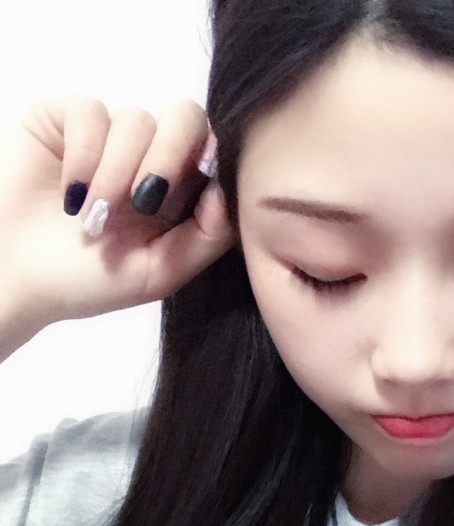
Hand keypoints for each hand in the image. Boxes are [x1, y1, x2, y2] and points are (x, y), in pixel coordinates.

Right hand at [0, 96, 233, 341]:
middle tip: (144, 202)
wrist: (13, 278)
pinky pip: (90, 111)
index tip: (191, 196)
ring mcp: (109, 136)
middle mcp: (150, 157)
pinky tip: (70, 195)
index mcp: (179, 191)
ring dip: (116, 174)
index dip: (211, 163)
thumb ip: (207, 237)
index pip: (213, 151)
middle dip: (169, 156)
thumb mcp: (160, 272)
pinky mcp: (64, 118)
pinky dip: (84, 155)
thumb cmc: (86, 280)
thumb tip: (226, 190)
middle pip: (186, 117)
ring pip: (137, 120)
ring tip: (94, 220)